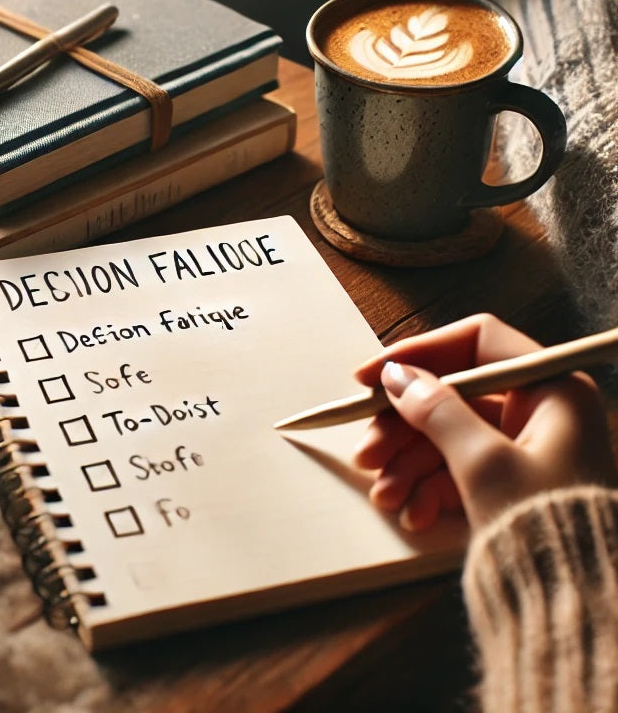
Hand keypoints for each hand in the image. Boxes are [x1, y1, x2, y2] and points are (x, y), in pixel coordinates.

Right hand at [352, 313, 616, 531]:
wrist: (582, 606)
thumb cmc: (547, 524)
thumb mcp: (483, 462)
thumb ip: (435, 410)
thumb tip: (395, 375)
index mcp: (553, 388)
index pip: (475, 342)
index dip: (419, 353)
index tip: (371, 377)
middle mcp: (543, 410)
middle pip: (454, 394)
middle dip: (404, 427)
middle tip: (367, 453)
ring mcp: (529, 447)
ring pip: (451, 435)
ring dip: (410, 463)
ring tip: (385, 495)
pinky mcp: (515, 482)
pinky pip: (461, 468)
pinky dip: (431, 487)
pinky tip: (412, 512)